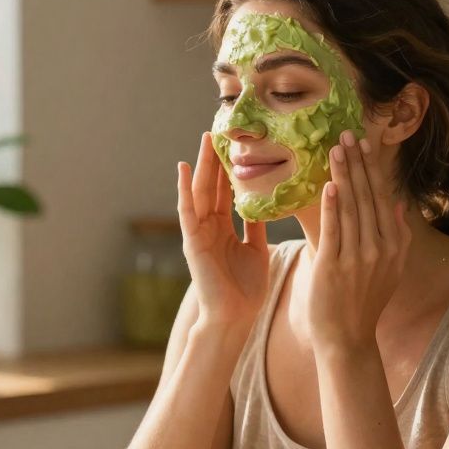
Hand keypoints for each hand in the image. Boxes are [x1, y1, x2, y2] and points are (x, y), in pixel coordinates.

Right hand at [177, 132, 269, 336]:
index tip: (238, 144)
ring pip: (199, 192)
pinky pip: (186, 210)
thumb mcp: (256, 250)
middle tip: (220, 131)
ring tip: (204, 139)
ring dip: (200, 165)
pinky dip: (183, 189)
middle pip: (212, 186)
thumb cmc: (246, 290)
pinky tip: (182, 168)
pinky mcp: (191, 241)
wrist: (234, 317)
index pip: (226, 191)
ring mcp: (198, 233)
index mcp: (224, 229)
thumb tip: (266, 205)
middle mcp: (209, 227)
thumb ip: (257, 227)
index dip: (230, 168)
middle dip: (215, 159)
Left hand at [307, 130, 410, 350]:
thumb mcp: (390, 270)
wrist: (347, 338)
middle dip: (357, 163)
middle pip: (367, 197)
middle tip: (347, 134)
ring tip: (335, 149)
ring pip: (351, 208)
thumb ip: (396, 236)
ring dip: (344, 175)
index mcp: (392, 246)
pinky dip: (333, 207)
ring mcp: (357, 258)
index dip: (371, 169)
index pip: (381, 198)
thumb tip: (397, 204)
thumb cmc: (364, 303)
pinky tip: (330, 185)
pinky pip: (334, 231)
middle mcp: (378, 249)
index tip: (364, 144)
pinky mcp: (334, 267)